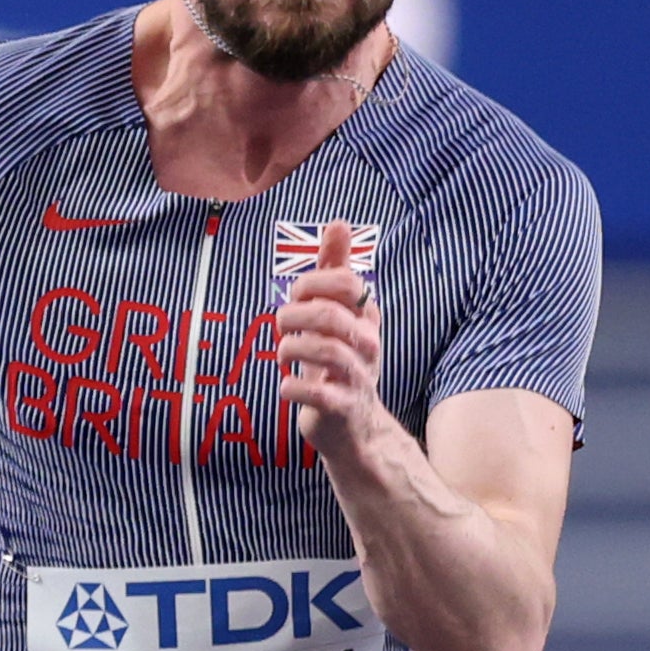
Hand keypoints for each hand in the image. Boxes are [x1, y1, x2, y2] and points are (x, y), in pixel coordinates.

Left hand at [272, 260, 394, 465]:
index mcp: (365, 317)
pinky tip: (285, 385)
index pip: (346, 283)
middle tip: (282, 325)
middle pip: (330, 314)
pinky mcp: (342, 406)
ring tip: (283, 353)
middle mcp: (367, 343)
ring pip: (324, 349)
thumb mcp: (338, 314)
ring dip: (290, 348)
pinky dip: (292, 386)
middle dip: (294, 315)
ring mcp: (357, 376)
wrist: (353, 426)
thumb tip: (339, 223)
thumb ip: (334, 271)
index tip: (296, 296)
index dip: (313, 283)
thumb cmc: (338, 361)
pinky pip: (315, 392)